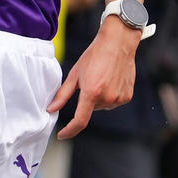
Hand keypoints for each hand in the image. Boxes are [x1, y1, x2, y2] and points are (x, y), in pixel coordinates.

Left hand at [52, 15, 138, 136]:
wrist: (118, 42)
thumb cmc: (95, 55)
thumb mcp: (75, 73)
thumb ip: (62, 94)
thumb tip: (51, 109)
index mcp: (92, 92)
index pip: (80, 121)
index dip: (69, 130)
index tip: (62, 134)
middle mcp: (107, 98)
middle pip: (91, 109)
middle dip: (87, 99)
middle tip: (89, 81)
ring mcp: (118, 98)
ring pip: (102, 106)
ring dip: (99, 98)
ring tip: (102, 77)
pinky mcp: (127, 96)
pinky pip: (114, 102)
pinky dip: (110, 95)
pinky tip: (111, 79)